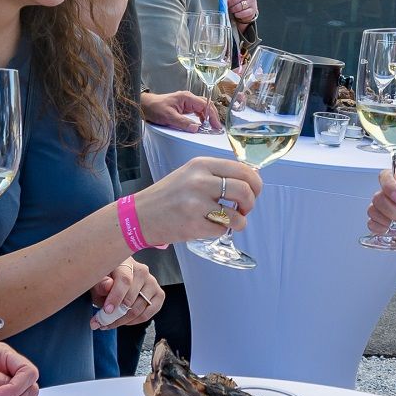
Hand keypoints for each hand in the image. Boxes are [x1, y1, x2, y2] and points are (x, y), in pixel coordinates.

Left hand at [88, 259, 163, 329]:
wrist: (117, 281)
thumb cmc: (106, 280)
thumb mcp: (97, 281)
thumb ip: (100, 283)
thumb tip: (108, 285)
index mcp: (126, 263)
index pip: (124, 280)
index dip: (116, 297)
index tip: (106, 311)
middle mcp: (142, 271)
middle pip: (131, 298)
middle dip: (115, 315)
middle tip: (101, 322)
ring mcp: (152, 283)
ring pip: (139, 309)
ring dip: (122, 321)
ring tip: (109, 323)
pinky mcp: (159, 295)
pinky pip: (147, 314)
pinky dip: (134, 321)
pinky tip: (123, 321)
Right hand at [134, 157, 260, 243]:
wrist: (140, 215)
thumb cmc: (168, 195)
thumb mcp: (191, 174)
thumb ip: (217, 174)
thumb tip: (251, 178)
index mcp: (201, 165)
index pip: (242, 170)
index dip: (255, 183)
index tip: (254, 191)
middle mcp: (200, 181)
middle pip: (245, 190)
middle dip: (250, 203)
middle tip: (244, 209)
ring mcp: (197, 203)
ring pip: (237, 214)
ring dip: (239, 221)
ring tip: (230, 221)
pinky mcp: (194, 225)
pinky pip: (222, 230)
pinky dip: (221, 231)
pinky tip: (211, 226)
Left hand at [140, 89, 218, 132]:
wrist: (145, 105)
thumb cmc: (155, 108)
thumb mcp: (169, 117)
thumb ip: (183, 122)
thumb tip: (196, 128)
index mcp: (187, 97)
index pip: (205, 105)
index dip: (212, 115)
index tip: (215, 126)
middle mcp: (188, 98)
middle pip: (206, 105)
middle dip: (213, 116)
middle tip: (216, 128)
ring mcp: (186, 102)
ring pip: (202, 108)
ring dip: (208, 117)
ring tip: (211, 127)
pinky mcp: (184, 107)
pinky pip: (197, 111)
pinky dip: (202, 117)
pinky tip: (202, 124)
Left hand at [226, 0, 258, 24]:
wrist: (247, 8)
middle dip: (230, 3)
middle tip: (228, 5)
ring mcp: (252, 1)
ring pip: (238, 7)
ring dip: (233, 10)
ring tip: (233, 9)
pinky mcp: (253, 10)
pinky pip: (242, 13)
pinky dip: (238, 14)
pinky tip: (237, 13)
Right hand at [368, 168, 395, 254]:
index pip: (386, 176)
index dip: (388, 186)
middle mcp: (392, 196)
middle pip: (378, 197)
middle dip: (393, 210)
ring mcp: (387, 211)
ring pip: (373, 210)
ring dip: (388, 219)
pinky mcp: (384, 225)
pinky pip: (372, 224)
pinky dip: (380, 228)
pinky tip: (391, 229)